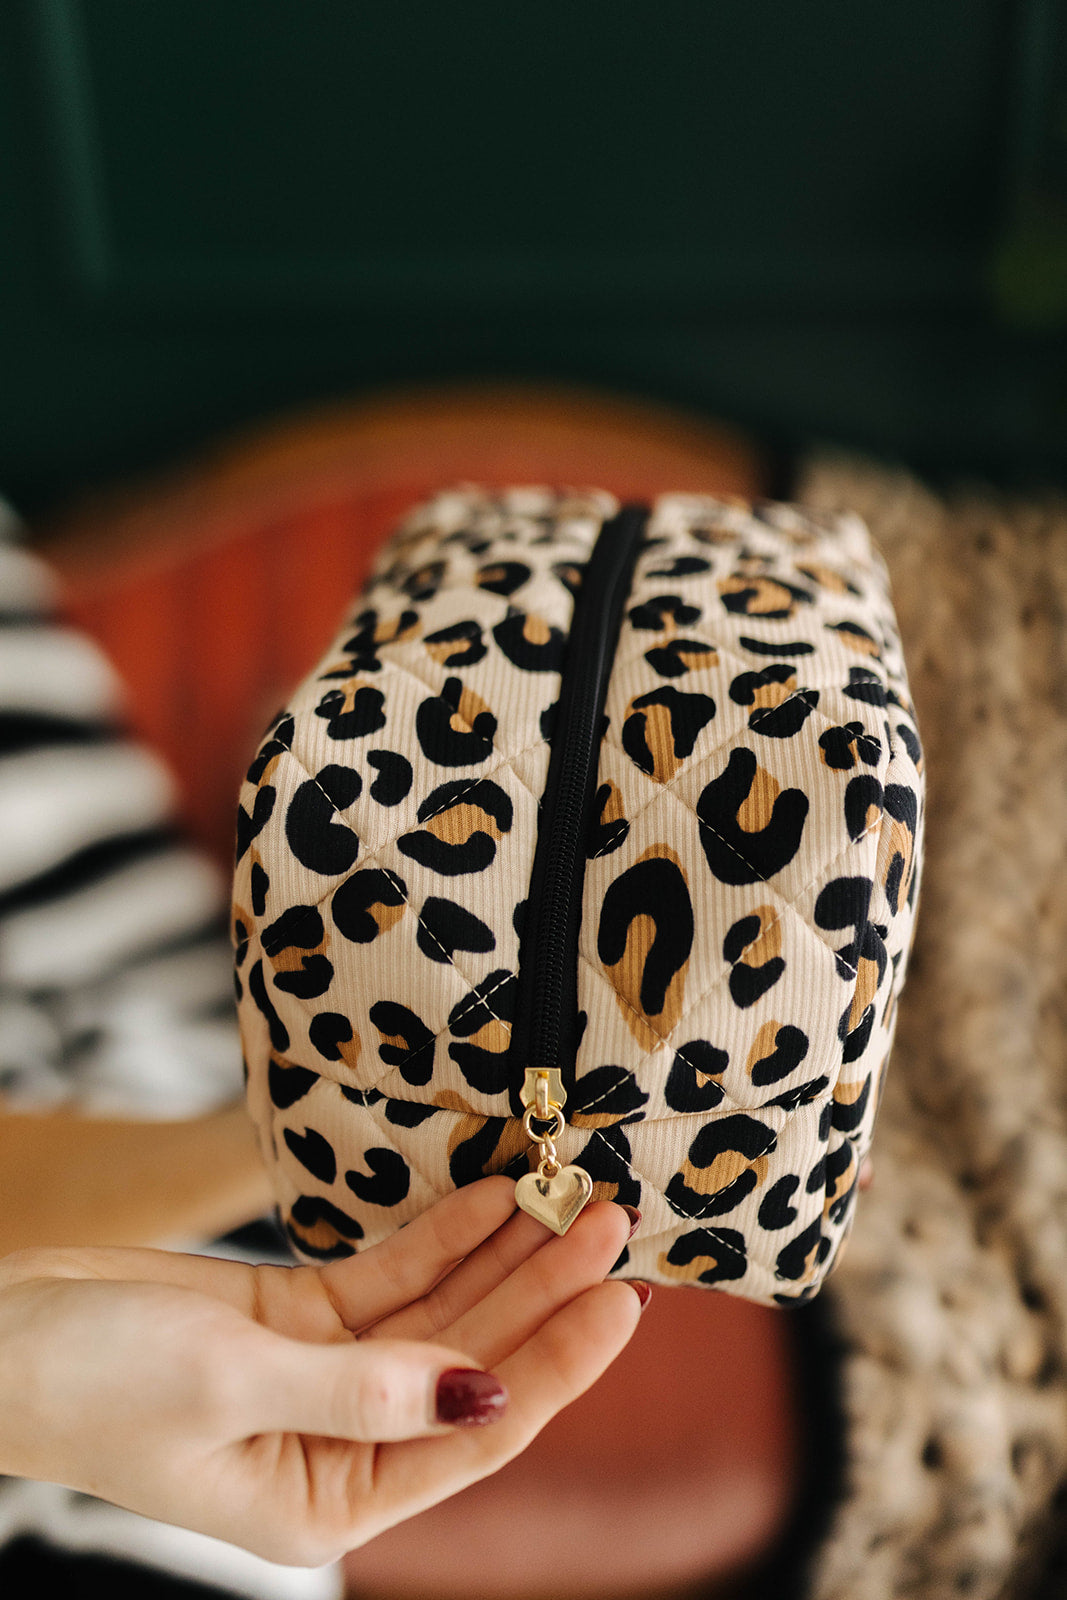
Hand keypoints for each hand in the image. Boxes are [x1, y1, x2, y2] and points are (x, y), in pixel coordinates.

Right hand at [0, 1179, 641, 1565]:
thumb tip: (485, 1390)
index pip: (476, 1429)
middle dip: (543, 1292)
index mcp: (328, 1499)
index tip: (619, 1302)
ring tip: (571, 1197)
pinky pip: (390, 1274)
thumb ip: (365, 1384)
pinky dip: (440, 1233)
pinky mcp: (297, 1316)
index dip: (557, 1363)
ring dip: (504, 1254)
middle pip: (471, 1358)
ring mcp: (324, 1371)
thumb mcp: (232, 1384)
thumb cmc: (91, 1385)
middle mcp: (340, 1440)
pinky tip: (493, 1194)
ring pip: (440, 1310)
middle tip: (610, 1223)